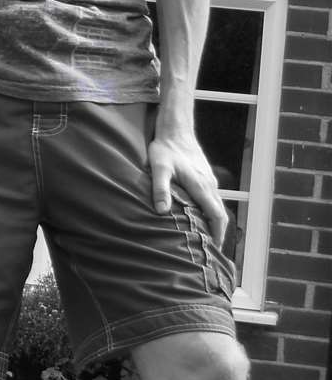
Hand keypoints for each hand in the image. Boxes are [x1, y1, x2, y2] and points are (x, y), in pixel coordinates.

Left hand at [148, 130, 228, 245]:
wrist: (175, 129)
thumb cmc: (165, 148)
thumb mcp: (158, 168)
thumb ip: (160, 189)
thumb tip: (162, 211)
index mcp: (201, 186)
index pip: (217, 216)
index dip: (218, 234)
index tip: (214, 250)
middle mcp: (210, 185)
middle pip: (220, 214)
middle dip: (218, 232)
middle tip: (210, 250)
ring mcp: (209, 180)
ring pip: (217, 206)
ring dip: (214, 222)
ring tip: (205, 237)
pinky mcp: (205, 176)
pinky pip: (212, 198)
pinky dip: (210, 210)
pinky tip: (199, 215)